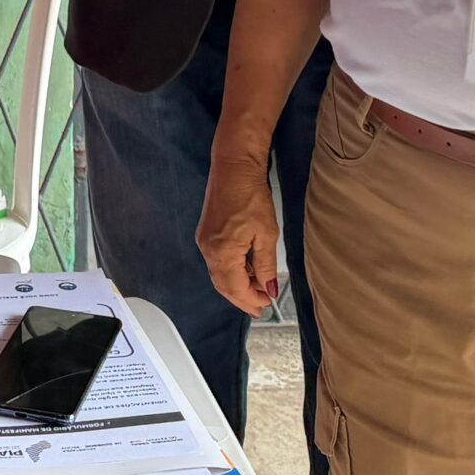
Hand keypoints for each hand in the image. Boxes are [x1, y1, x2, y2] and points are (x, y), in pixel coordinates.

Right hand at [197, 152, 283, 315]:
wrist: (233, 167)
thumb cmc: (252, 197)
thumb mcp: (266, 233)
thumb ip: (266, 265)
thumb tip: (270, 289)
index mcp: (223, 252)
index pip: (235, 287)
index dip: (251, 300)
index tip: (266, 306)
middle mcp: (208, 249)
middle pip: (223, 285)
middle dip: (242, 298)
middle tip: (260, 307)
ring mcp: (204, 241)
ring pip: (218, 274)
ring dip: (236, 285)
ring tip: (256, 291)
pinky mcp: (205, 234)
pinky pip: (216, 262)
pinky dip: (230, 272)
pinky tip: (245, 271)